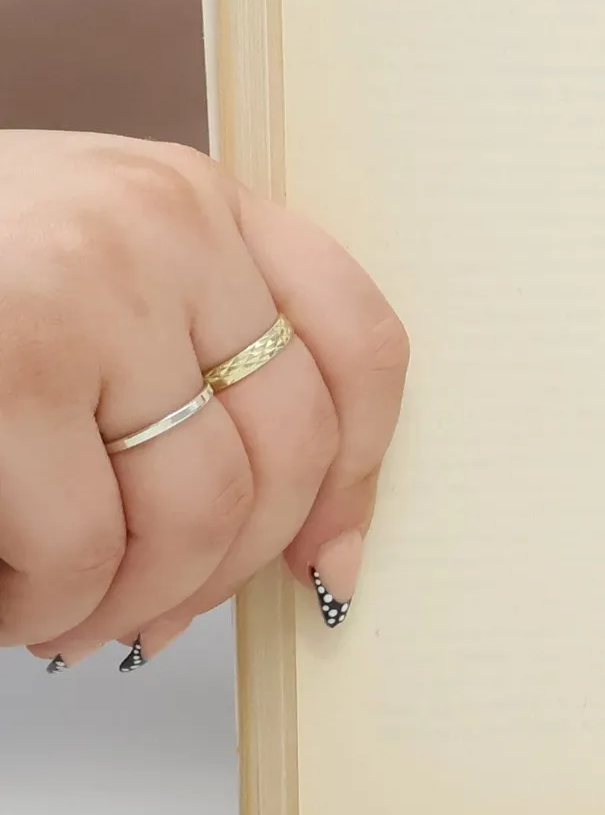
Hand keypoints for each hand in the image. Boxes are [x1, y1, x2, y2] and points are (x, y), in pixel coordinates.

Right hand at [0, 132, 406, 665]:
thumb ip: (188, 362)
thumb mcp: (84, 276)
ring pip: (201, 512)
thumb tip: (311, 540)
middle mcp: (164, 225)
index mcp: (198, 198)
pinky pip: (86, 543)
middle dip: (228, 570)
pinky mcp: (12, 362)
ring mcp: (90, 288)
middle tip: (152, 615)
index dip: (360, 474)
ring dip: (137, 601)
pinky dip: (50, 603)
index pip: (360, 342)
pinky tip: (9, 600)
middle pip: (292, 448)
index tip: (329, 556)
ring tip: (64, 615)